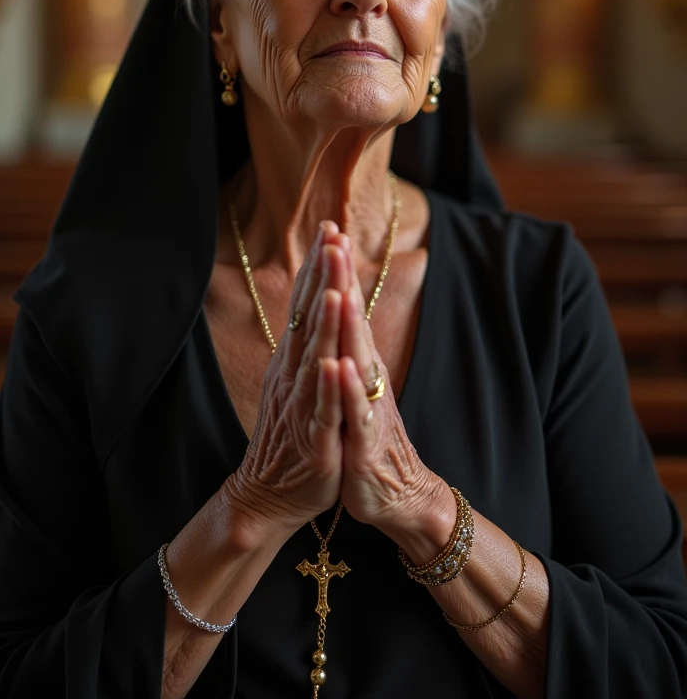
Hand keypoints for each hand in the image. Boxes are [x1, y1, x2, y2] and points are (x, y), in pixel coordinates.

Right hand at [224, 224, 350, 536]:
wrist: (268, 495)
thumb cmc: (290, 436)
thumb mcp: (298, 382)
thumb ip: (305, 344)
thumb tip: (314, 302)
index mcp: (294, 362)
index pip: (305, 305)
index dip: (318, 268)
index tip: (330, 229)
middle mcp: (294, 376)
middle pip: (308, 319)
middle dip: (322, 279)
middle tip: (332, 237)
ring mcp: (302, 406)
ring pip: (315, 359)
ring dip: (325, 324)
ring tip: (335, 289)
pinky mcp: (314, 440)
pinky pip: (322, 410)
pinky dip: (328, 387)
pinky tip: (334, 365)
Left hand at [333, 242, 440, 534]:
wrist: (394, 492)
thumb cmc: (366, 435)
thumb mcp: (353, 384)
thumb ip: (347, 345)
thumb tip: (338, 302)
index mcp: (359, 360)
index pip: (346, 306)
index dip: (337, 270)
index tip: (328, 229)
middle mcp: (366, 375)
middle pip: (353, 320)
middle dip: (344, 280)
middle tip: (336, 240)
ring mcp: (368, 405)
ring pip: (358, 359)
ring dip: (349, 326)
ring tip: (340, 291)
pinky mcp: (365, 439)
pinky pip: (355, 410)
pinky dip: (347, 388)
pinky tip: (340, 367)